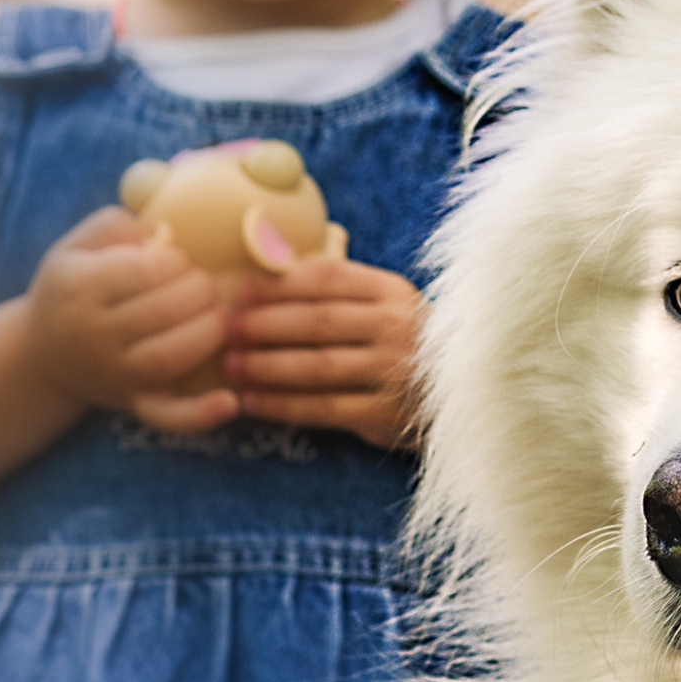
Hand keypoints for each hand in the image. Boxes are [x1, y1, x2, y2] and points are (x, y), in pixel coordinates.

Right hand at [25, 208, 238, 434]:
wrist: (44, 355)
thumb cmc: (73, 289)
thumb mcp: (77, 247)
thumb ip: (115, 226)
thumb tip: (160, 235)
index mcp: (80, 286)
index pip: (144, 270)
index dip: (176, 262)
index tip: (179, 262)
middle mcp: (94, 333)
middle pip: (163, 311)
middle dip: (200, 292)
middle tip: (205, 287)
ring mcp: (115, 372)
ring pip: (170, 356)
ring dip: (209, 333)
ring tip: (221, 318)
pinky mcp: (135, 403)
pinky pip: (168, 417)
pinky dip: (200, 415)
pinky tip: (229, 403)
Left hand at [222, 255, 425, 449]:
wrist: (454, 401)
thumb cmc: (403, 348)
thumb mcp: (385, 308)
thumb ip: (341, 292)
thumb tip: (268, 267)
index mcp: (393, 292)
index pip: (327, 279)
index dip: (279, 285)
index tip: (241, 292)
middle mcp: (398, 328)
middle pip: (317, 321)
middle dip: (264, 326)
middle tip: (227, 330)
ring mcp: (395, 372)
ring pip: (318, 366)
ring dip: (267, 366)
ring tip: (231, 366)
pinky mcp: (387, 415)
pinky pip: (325, 408)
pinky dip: (284, 405)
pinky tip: (254, 402)